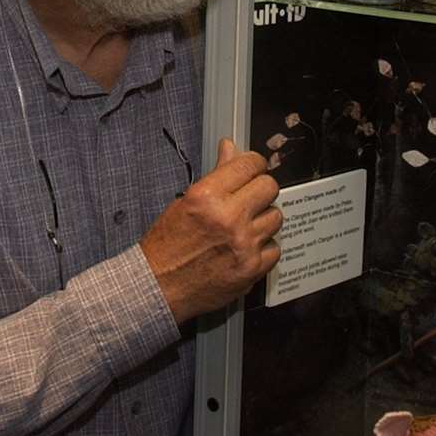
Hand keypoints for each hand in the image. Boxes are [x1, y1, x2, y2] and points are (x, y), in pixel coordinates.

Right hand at [139, 138, 281, 323]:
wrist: (159, 287)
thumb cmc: (167, 245)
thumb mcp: (185, 201)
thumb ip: (215, 175)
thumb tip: (230, 149)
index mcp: (207, 196)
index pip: (250, 164)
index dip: (253, 163)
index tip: (251, 168)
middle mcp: (228, 218)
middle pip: (270, 187)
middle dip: (261, 189)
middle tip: (250, 197)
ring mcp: (244, 244)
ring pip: (276, 217)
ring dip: (263, 219)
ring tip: (245, 226)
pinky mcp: (252, 268)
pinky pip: (274, 248)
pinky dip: (263, 247)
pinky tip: (246, 248)